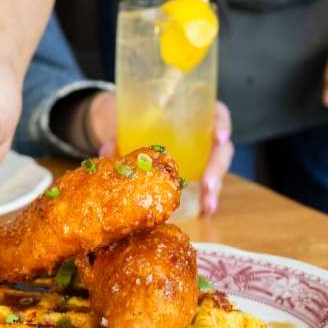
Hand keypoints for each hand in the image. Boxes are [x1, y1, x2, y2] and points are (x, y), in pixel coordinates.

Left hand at [81, 92, 235, 215]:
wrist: (124, 129)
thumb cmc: (133, 119)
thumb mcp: (125, 122)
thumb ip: (117, 135)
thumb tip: (106, 151)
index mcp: (193, 113)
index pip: (217, 114)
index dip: (222, 124)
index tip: (218, 137)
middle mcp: (202, 135)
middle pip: (221, 148)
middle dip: (217, 167)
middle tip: (208, 185)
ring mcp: (201, 157)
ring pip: (216, 170)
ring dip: (214, 188)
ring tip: (208, 207)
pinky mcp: (194, 175)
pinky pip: (205, 185)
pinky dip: (206, 199)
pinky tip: (204, 214)